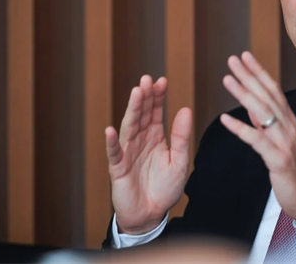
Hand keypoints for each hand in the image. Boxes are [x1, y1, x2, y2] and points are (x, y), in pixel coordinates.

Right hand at [105, 75, 192, 234]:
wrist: (151, 215)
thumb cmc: (164, 188)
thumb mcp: (179, 161)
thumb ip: (181, 137)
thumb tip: (185, 109)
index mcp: (155, 137)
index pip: (155, 112)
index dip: (158, 96)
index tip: (162, 80)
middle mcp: (140, 141)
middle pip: (141, 115)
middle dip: (144, 97)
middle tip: (147, 79)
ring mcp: (128, 153)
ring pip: (129, 127)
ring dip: (132, 110)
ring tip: (136, 93)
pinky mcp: (118, 169)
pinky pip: (115, 153)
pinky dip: (112, 142)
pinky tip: (110, 130)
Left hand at [220, 52, 295, 222]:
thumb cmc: (293, 169)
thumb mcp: (279, 141)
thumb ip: (266, 124)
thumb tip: (252, 108)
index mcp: (287, 121)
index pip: (272, 90)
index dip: (258, 71)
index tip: (245, 56)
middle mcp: (287, 126)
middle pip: (266, 95)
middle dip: (249, 75)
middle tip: (233, 59)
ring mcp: (284, 142)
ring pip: (262, 113)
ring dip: (244, 94)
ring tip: (227, 79)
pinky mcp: (278, 159)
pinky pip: (257, 141)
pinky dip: (241, 128)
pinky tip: (225, 119)